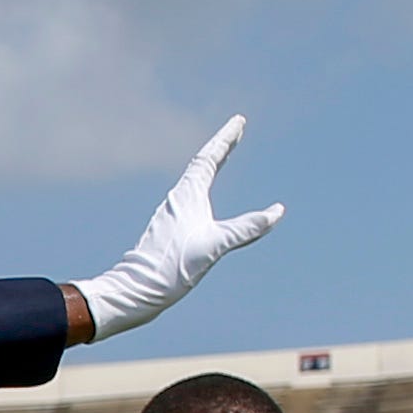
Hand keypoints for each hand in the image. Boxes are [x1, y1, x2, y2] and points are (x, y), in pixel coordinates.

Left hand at [74, 117, 283, 338]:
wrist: (135, 291)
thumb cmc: (169, 269)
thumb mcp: (214, 247)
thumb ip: (246, 228)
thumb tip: (277, 212)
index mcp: (186, 197)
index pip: (208, 159)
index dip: (225, 138)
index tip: (238, 121)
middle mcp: (177, 201)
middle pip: (202, 165)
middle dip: (221, 146)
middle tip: (236, 130)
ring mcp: (172, 215)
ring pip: (194, 181)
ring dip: (210, 164)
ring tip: (222, 154)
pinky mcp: (169, 230)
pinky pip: (191, 198)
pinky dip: (203, 186)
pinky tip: (201, 198)